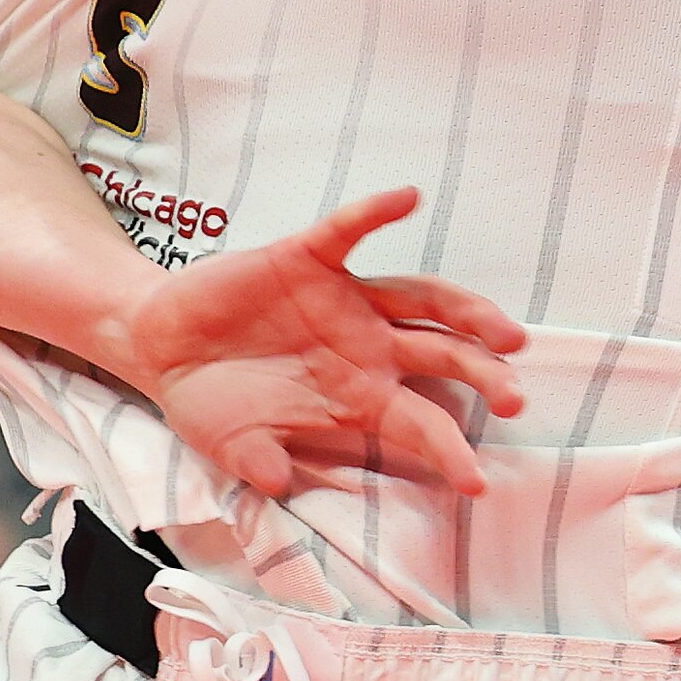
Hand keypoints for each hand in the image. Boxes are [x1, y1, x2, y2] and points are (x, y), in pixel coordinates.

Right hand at [107, 187, 530, 499]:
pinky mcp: (307, 259)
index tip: (475, 482)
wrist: (164, 348)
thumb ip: (261, 460)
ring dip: (465, 308)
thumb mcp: (236, 445)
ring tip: (503, 329)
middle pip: (443, 356)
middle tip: (516, 397)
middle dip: (484, 375)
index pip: (420, 424)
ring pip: (421, 298)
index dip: (449, 450)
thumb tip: (278, 480)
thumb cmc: (213, 401)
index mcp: (360, 398)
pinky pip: (348, 231)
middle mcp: (367, 347)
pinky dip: (375, 214)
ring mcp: (344, 300)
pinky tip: (407, 198)